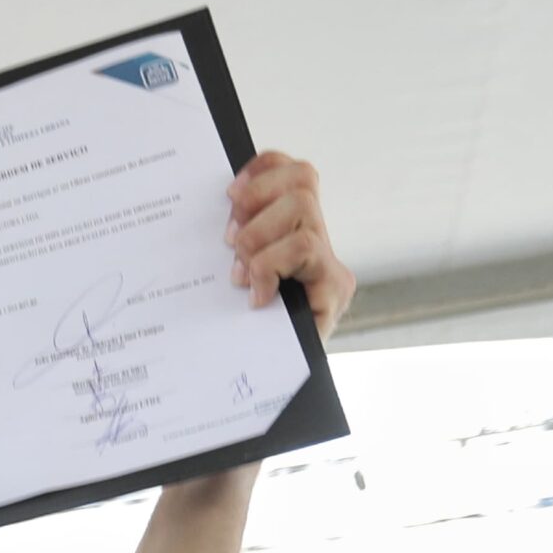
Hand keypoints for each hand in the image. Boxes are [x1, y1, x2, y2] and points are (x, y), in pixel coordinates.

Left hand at [228, 152, 353, 339]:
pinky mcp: (336, 287)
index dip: (264, 169)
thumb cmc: (246, 331)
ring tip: (241, 274)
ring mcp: (330, 263)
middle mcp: (318, 239)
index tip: (229, 192)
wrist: (272, 382)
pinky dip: (271, 266)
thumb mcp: (232, 275)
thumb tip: (215, 212)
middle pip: (302, 179)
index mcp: (294, 229)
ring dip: (259, 237)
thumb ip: (233, 243)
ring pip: (302, 210)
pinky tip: (258, 295)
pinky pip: (304, 249)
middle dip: (257, 200)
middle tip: (229, 241)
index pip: (294, 172)